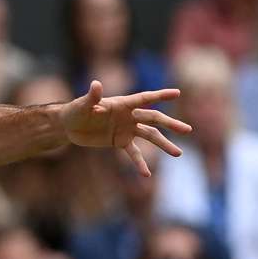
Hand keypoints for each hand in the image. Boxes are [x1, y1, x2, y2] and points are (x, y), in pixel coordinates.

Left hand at [60, 80, 190, 175]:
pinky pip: (133, 153)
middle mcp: (129, 115)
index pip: (144, 98)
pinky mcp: (120, 142)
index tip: (177, 93)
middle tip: (188, 130)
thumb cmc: (75, 110)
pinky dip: (139, 163)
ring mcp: (127, 129)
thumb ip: (92, 96)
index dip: (160, 95)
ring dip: (164, 144)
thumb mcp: (82, 104)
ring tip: (178, 154)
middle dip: (171, 124)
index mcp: (123, 103)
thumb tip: (96, 84)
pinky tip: (147, 175)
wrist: (69, 126)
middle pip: (154, 119)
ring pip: (150, 136)